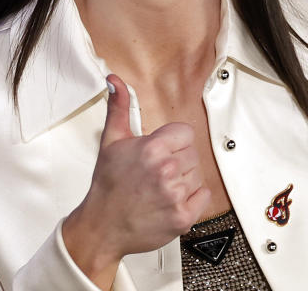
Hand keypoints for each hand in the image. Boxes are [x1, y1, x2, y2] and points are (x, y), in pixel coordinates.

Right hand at [62, 75, 209, 286]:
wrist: (102, 227)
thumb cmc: (107, 186)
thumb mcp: (111, 141)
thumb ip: (118, 107)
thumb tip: (116, 81)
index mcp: (153, 149)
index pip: (186, 132)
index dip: (173, 141)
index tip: (160, 151)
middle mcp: (166, 171)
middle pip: (192, 154)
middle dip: (177, 160)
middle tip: (156, 172)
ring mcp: (176, 196)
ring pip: (198, 175)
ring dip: (184, 180)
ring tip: (160, 187)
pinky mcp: (183, 217)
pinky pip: (204, 196)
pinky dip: (193, 199)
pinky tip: (171, 200)